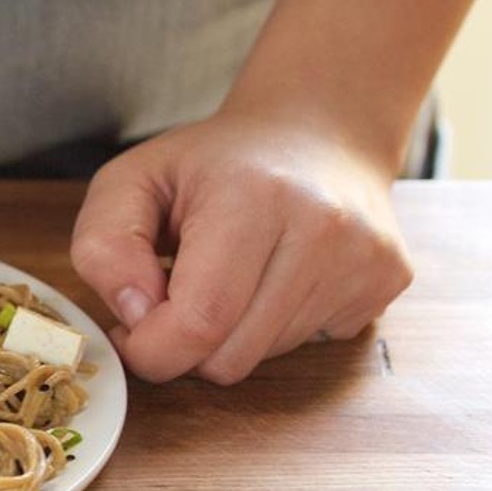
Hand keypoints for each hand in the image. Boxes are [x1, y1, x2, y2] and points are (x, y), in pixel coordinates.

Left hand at [70, 107, 413, 384]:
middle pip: (230, 357)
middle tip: (175, 295)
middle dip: (185, 345)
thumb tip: (134, 315)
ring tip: (231, 273)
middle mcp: (321, 227)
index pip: (197, 323)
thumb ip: (103, 246)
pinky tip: (275, 275)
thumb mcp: (131, 181)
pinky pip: (309, 346)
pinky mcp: (388, 279)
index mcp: (250, 197)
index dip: (149, 347)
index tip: (132, 326)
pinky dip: (276, 327)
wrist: (316, 130)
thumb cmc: (211, 163)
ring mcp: (365, 256)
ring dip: (231, 334)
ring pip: (266, 359)